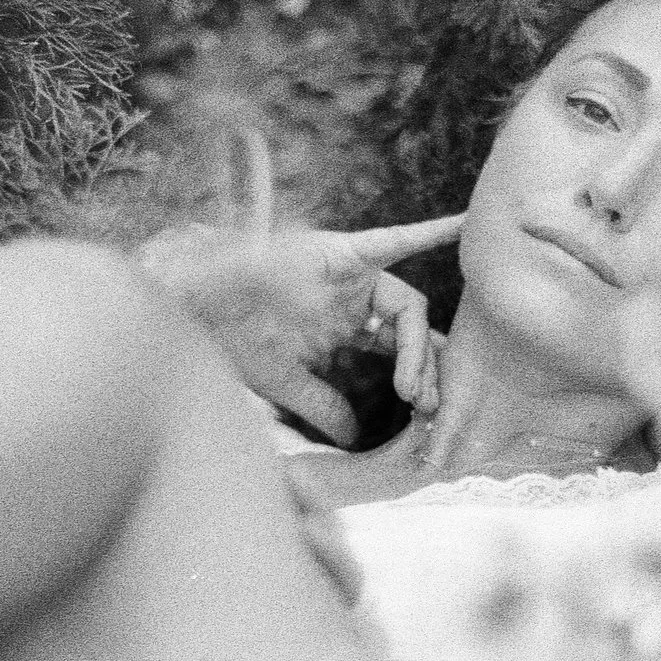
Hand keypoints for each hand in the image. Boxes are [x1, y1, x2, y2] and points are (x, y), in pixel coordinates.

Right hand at [138, 181, 461, 447]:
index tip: (424, 414)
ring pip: (407, 306)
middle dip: (424, 369)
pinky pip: (392, 241)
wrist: (196, 304)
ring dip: (419, 346)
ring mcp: (351, 276)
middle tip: (426, 406)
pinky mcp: (342, 253)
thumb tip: (353, 437)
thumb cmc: (234, 338)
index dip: (416, 379)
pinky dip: (427, 232)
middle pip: (411, 332)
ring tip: (415, 387)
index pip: (398, 353)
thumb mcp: (286, 382)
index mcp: (345, 329)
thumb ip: (322, 405)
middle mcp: (355, 300)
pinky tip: (463, 223)